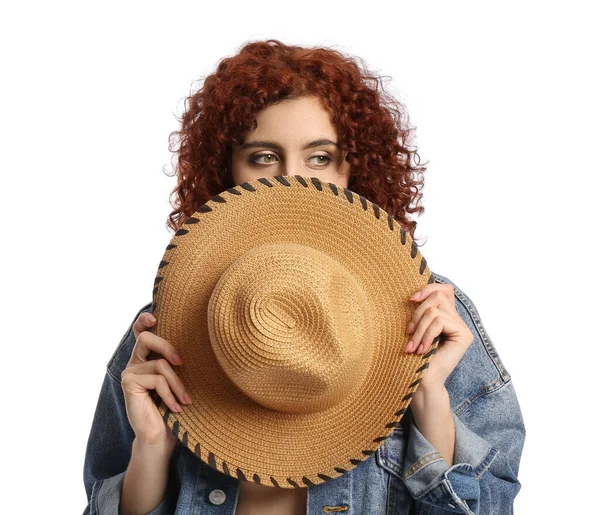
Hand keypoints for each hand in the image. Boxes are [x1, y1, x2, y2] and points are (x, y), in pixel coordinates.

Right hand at [121, 312, 192, 446]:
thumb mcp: (178, 381)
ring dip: (177, 384)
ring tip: (185, 401)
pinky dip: (170, 394)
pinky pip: (156, 379)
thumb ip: (177, 364)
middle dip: (168, 347)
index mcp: (146, 358)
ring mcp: (129, 372)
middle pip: (147, 338)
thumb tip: (198, 344)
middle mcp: (135, 362)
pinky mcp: (128, 383)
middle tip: (182, 363)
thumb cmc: (173, 408)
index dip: (144, 321)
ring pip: (160, 364)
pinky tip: (175, 408)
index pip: (141, 332)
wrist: (160, 437)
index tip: (154, 317)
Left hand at [405, 283, 473, 388]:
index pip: (444, 290)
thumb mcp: (415, 327)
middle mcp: (458, 320)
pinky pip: (439, 322)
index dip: (427, 289)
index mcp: (447, 316)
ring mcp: (463, 328)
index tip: (411, 300)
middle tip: (408, 333)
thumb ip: (421, 311)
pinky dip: (425, 335)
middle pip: (438, 296)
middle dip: (418, 312)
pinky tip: (421, 350)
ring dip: (419, 328)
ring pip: (435, 311)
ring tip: (412, 345)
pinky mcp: (464, 335)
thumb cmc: (414, 356)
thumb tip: (415, 294)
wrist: (421, 381)